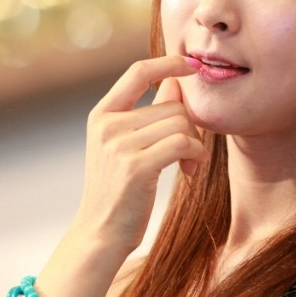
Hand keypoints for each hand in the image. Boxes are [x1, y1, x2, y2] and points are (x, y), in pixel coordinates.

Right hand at [73, 55, 206, 254]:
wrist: (100, 233)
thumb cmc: (119, 191)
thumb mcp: (124, 147)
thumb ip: (148, 114)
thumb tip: (175, 83)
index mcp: (101, 115)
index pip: (137, 72)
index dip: (167, 63)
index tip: (191, 66)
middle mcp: (107, 125)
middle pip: (171, 105)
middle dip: (189, 127)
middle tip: (189, 153)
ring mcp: (119, 145)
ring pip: (180, 124)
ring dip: (194, 145)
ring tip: (188, 165)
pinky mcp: (136, 166)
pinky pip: (183, 143)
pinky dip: (195, 155)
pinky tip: (190, 171)